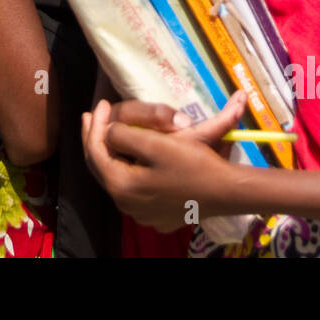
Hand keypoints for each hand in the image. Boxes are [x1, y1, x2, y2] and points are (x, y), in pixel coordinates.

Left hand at [82, 94, 245, 232]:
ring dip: (111, 154)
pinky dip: (127, 169)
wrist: (227, 192)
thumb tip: (107, 130)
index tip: (99, 104)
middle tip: (91, 116)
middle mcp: (126, 204)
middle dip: (96, 139)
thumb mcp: (156, 143)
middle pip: (102, 167)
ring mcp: (141, 212)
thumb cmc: (193, 165)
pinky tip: (131, 157)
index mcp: (122, 186)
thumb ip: (123, 135)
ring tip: (108, 133)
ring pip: (117, 178)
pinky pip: (133, 189)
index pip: (96, 153)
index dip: (95, 126)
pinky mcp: (156, 214)